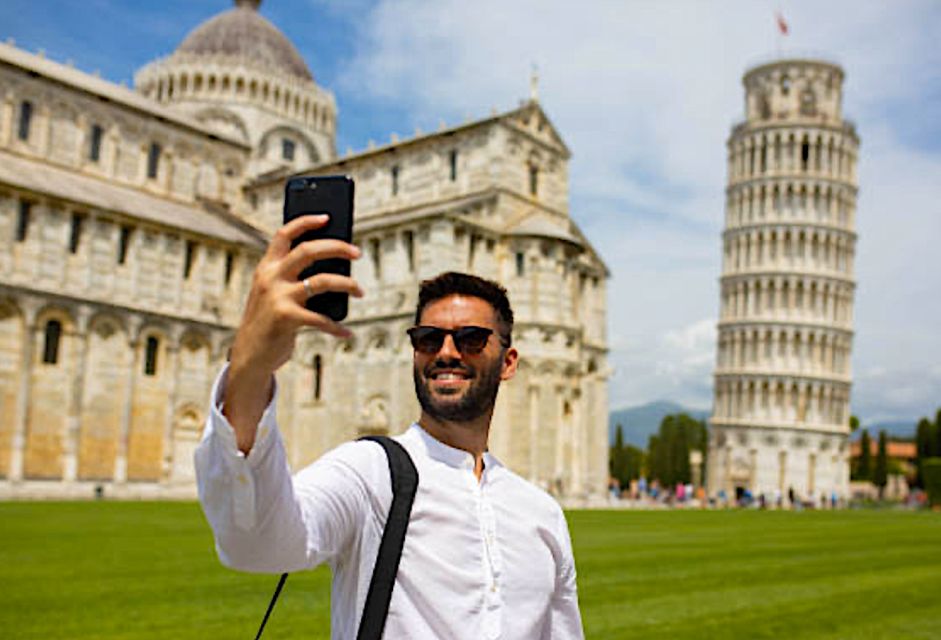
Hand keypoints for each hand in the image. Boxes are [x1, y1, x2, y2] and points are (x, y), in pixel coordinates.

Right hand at [224, 214, 361, 452]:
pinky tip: (347, 332)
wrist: (249, 355)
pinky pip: (322, 319)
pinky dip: (337, 327)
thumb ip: (295, 280)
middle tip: (357, 251)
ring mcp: (278, 297)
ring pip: (322, 281)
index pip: (285, 234)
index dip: (306, 222)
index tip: (327, 217)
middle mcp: (271, 278)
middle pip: (309, 250)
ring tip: (360, 291)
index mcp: (266, 267)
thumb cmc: (269, 321)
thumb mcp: (275, 294)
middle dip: (337, 247)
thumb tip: (336, 267)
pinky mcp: (286, 318)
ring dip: (347, 284)